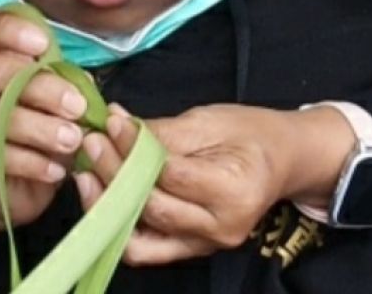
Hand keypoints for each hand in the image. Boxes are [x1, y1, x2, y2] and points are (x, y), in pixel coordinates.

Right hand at [0, 5, 89, 243]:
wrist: (9, 184)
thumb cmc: (37, 127)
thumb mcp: (54, 98)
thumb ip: (66, 81)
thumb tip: (84, 83)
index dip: (10, 28)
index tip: (43, 43)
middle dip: (40, 85)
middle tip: (76, 105)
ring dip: (39, 127)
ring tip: (72, 139)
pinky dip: (29, 161)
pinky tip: (55, 168)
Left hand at [74, 103, 354, 264]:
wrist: (283, 160)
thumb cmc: (252, 133)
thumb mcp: (210, 120)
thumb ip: (163, 132)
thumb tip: (116, 127)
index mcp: (234, 189)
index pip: (169, 174)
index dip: (132, 149)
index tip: (110, 122)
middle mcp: (220, 227)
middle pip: (151, 207)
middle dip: (113, 173)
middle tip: (92, 142)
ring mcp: (206, 245)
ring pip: (140, 238)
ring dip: (107, 205)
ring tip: (88, 171)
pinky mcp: (192, 251)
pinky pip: (146, 249)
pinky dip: (119, 226)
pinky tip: (102, 196)